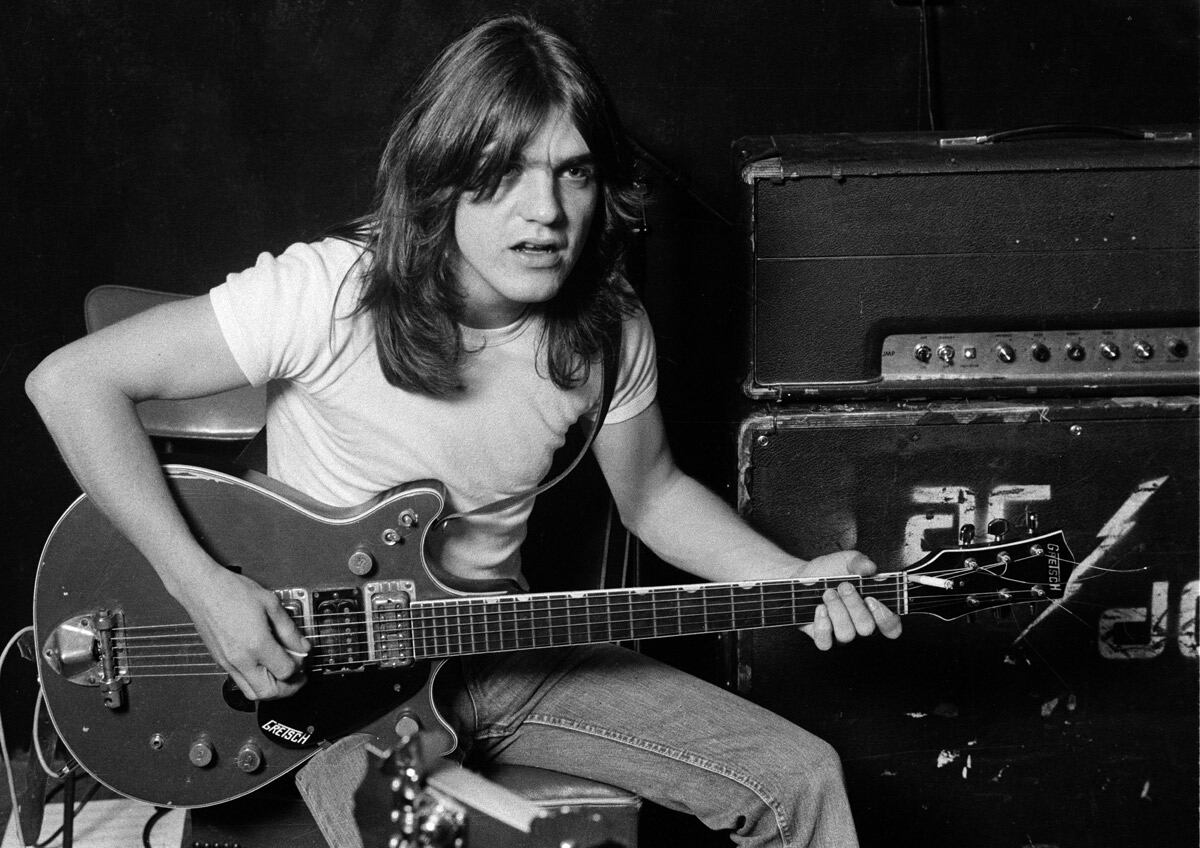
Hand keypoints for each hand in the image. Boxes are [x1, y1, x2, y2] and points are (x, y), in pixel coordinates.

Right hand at [172, 562, 310, 699]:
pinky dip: (256, 682)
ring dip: (271, 690)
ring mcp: (227, 663)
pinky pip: (240, 682)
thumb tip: (302, 646)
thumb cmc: (232, 591)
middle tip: (298, 677)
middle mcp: (240, 659)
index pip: (286, 671)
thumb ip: (289, 630)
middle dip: (288, 688)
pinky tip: (264, 667)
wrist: (202, 588)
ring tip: (281, 675)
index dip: (299, 666)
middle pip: (269, 692)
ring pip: (252, 693)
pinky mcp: (220, 661)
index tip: (302, 658)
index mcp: (256, 644)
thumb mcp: (270, 604)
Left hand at [798, 550, 901, 650]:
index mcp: (875, 611)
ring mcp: (842, 634)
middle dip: (855, 606)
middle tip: (844, 586)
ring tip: (828, 593)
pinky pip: (825, 642)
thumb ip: (860, 562)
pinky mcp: (822, 637)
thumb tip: (870, 567)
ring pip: (846, 635)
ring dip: (837, 611)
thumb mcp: (848, 560)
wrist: (805, 575)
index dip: (885, 618)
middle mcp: (860, 626)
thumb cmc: (832, 570)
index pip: (891, 627)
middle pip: (867, 629)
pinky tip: (820, 608)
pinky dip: (822, 625)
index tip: (871, 599)